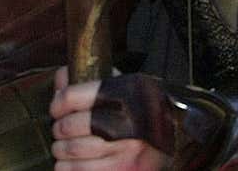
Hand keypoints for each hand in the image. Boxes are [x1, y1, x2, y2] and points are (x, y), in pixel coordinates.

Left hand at [49, 67, 167, 169]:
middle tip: (65, 129)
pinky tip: (80, 161)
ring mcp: (125, 150)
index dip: (59, 103)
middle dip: (60, 128)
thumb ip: (95, 83)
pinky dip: (68, 167)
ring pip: (69, 151)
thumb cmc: (146, 115)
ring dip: (62, 150)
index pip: (73, 96)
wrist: (178, 142)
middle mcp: (129, 122)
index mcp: (129, 94)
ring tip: (72, 146)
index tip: (58, 107)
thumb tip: (62, 76)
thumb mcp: (128, 90)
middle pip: (68, 126)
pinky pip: (74, 170)